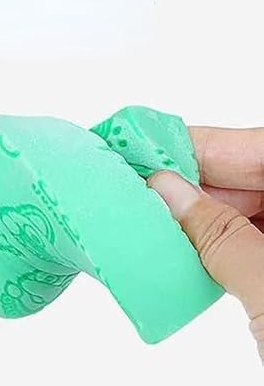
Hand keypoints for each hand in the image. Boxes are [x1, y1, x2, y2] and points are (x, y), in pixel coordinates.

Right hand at [148, 126, 263, 361]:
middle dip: (186, 180)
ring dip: (190, 213)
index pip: (255, 149)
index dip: (196, 143)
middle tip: (133, 183)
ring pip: (237, 209)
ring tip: (142, 212)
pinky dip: (205, 241)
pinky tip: (172, 242)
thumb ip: (221, 236)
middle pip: (243, 177)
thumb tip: (166, 191)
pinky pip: (239, 239)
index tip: (144, 144)